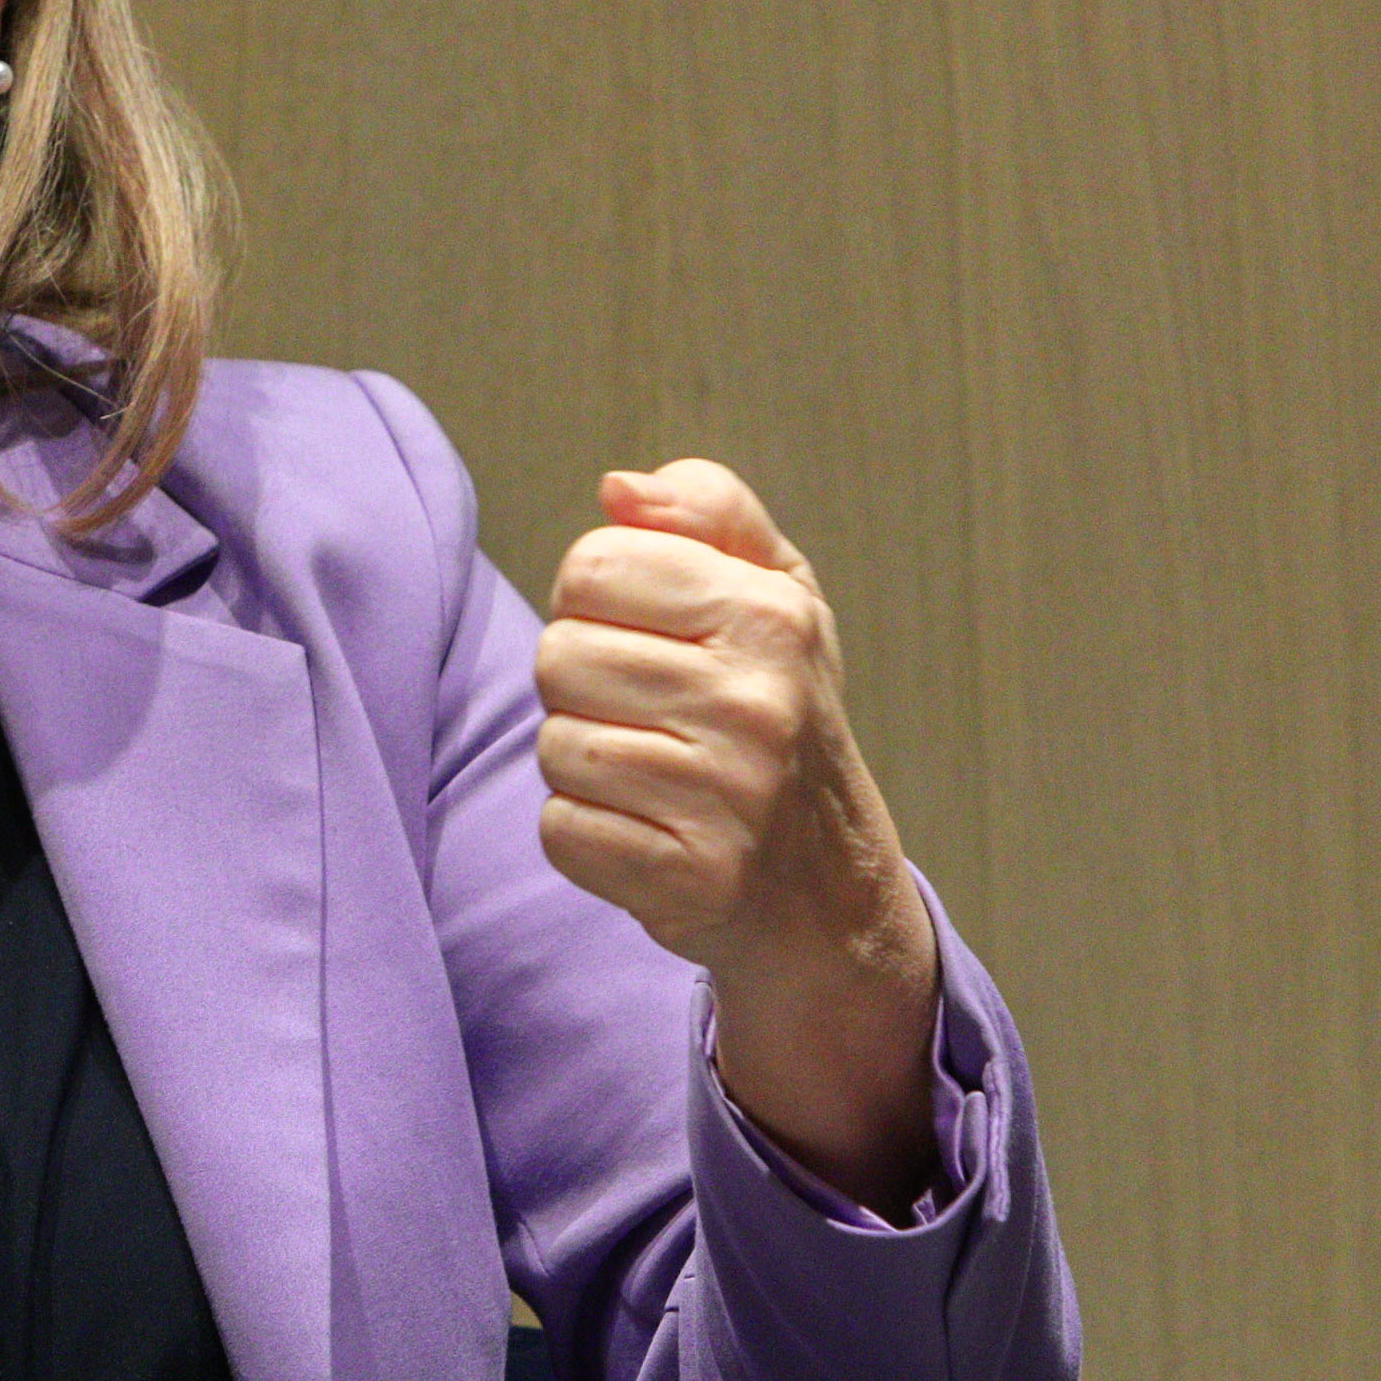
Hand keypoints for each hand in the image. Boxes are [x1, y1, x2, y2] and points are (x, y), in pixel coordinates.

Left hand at [536, 460, 939, 1209]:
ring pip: (555, 745)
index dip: (596, 599)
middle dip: (583, 687)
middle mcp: (757, 702)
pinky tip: (647, 834)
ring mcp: (727, 796)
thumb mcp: (773, 594)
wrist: (826, 890)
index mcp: (772, 615)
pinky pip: (561, 830)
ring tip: (653, 777)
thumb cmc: (780, 714)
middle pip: (558, 654)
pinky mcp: (690, 878)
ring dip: (583, 764)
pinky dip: (586, 836)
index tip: (646, 638)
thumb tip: (620, 489)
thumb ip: (708, 514)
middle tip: (651, 719)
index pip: (593, 564)